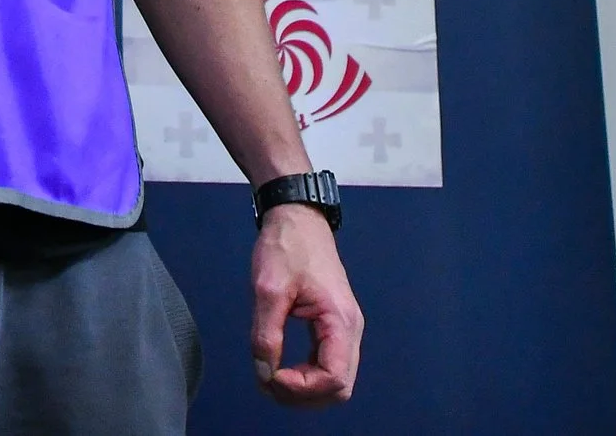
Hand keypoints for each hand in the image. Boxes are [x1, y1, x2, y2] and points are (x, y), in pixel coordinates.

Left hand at [249, 205, 361, 406]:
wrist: (298, 219)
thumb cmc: (286, 247)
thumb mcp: (268, 289)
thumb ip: (266, 334)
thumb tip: (264, 374)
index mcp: (340, 321)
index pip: (333, 379)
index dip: (302, 388)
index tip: (271, 376)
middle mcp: (350, 330)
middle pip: (339, 387)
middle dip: (304, 396)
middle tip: (269, 382)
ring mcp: (345, 329)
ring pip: (335, 380)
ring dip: (305, 390)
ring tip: (271, 379)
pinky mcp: (334, 327)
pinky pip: (327, 364)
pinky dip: (306, 376)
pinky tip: (281, 369)